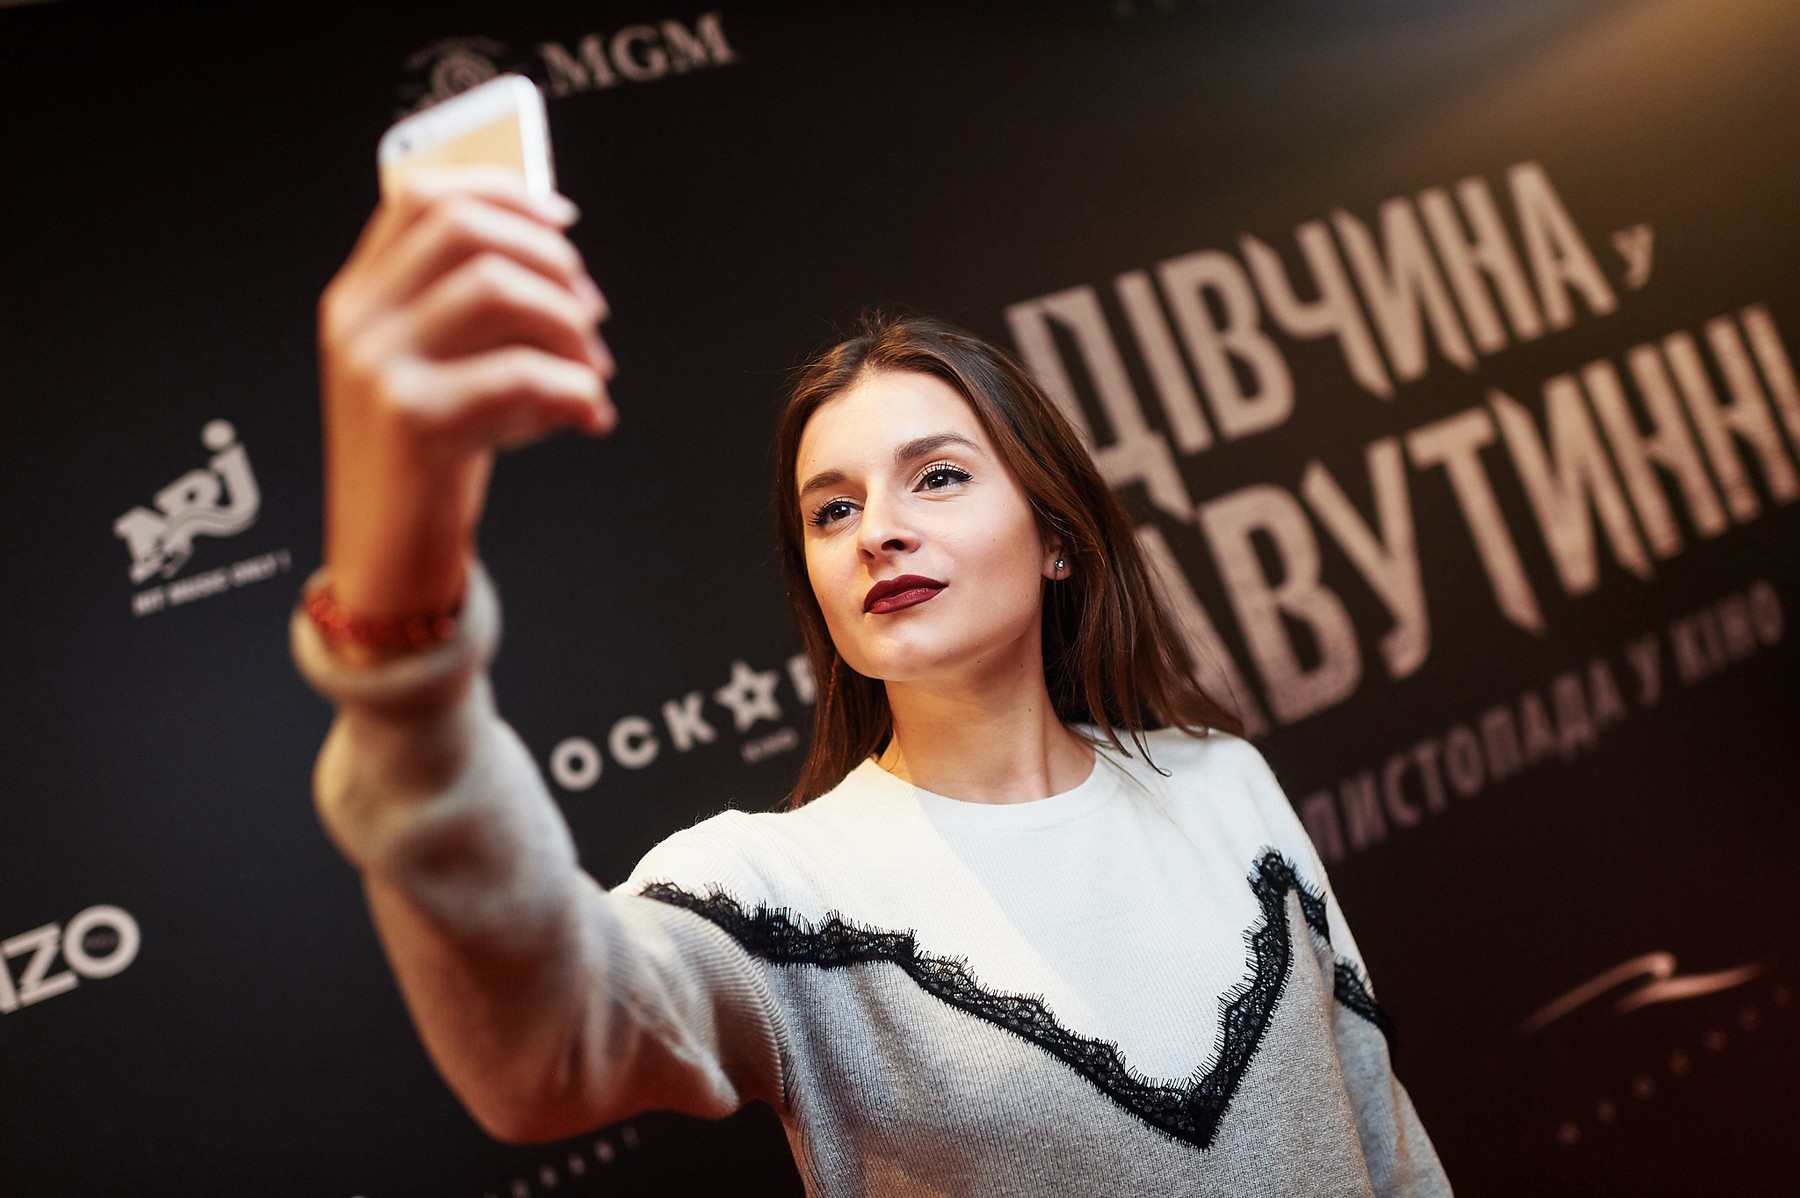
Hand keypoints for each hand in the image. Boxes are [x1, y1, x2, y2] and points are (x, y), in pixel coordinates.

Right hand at [317, 168, 614, 621]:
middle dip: (552, 261)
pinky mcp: (409, 421)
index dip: (504, 193)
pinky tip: (589, 416)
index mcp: (359, 298)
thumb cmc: (427, 467)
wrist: (386, 564)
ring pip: (496, 289)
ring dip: (569, 325)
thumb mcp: (445, 373)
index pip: (423, 197)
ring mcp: (374, 368)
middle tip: (591, 315)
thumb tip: (564, 264)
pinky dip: (573, 389)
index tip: (564, 220)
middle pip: (466, 230)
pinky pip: (516, 374)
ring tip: (591, 372)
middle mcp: (357, 322)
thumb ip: (479, 316)